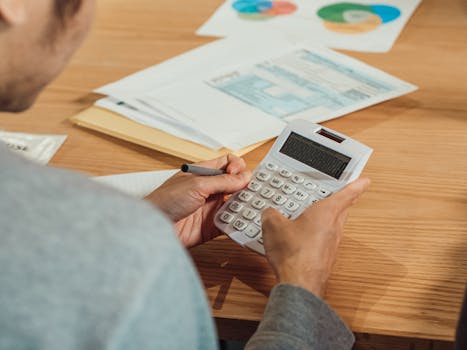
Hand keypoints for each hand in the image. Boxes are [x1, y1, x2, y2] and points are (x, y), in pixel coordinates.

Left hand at [146, 154, 250, 247]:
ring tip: (250, 207)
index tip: (237, 174)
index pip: (227, 163)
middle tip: (253, 191)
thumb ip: (222, 181)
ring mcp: (211, 207)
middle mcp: (209, 189)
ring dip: (244, 205)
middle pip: (235, 183)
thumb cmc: (165, 201)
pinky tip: (243, 221)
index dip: (236, 166)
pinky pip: (230, 222)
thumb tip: (244, 177)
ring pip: (236, 203)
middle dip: (245, 186)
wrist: (155, 228)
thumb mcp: (196, 185)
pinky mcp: (212, 225)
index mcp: (204, 173)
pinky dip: (238, 222)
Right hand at [261, 177, 370, 297]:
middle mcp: (334, 227)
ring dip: (328, 219)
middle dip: (342, 201)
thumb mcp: (273, 226)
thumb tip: (269, 213)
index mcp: (326, 212)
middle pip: (343, 210)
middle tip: (340, 195)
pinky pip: (324, 240)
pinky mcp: (325, 257)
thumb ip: (271, 214)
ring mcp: (332, 244)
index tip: (365, 180)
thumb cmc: (293, 254)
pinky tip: (303, 237)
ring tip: (313, 214)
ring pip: (334, 225)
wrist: (299, 283)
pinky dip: (318, 235)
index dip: (356, 185)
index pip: (347, 194)